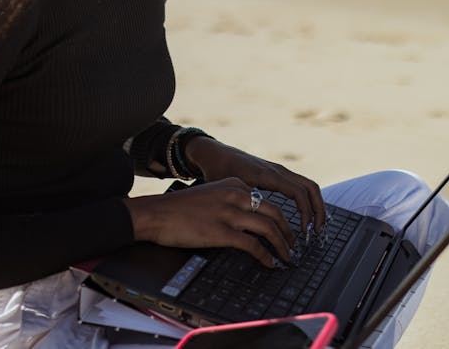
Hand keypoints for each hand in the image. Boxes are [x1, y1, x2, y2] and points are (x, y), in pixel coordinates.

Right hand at [124, 178, 295, 266]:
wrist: (156, 213)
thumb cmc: (178, 208)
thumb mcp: (210, 193)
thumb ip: (230, 200)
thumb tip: (248, 218)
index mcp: (234, 184)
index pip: (267, 200)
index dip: (281, 218)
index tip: (285, 230)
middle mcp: (235, 195)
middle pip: (275, 213)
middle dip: (288, 232)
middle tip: (292, 245)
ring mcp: (229, 213)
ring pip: (269, 228)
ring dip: (282, 245)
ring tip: (286, 256)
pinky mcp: (221, 232)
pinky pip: (253, 245)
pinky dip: (266, 255)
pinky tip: (269, 262)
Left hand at [185, 137, 325, 235]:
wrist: (214, 154)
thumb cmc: (218, 172)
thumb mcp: (230, 191)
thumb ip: (244, 206)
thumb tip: (256, 229)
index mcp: (269, 175)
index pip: (299, 193)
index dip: (307, 213)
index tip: (305, 231)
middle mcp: (278, 171)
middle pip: (311, 187)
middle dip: (318, 210)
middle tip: (318, 232)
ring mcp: (279, 171)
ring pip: (308, 186)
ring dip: (315, 205)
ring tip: (314, 227)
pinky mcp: (277, 174)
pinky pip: (300, 185)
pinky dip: (307, 200)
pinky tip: (303, 216)